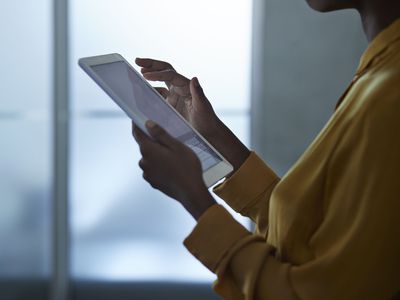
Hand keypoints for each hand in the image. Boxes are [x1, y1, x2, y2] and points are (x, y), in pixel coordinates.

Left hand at [132, 120, 215, 219]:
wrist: (191, 192)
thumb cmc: (186, 168)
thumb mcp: (176, 146)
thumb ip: (160, 134)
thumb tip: (148, 124)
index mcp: (148, 150)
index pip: (137, 133)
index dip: (137, 124)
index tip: (138, 118)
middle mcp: (144, 161)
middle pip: (145, 146)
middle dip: (154, 141)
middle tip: (169, 140)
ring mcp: (148, 173)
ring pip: (150, 158)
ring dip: (158, 155)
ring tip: (175, 157)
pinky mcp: (153, 182)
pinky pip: (154, 169)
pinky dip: (160, 166)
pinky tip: (173, 168)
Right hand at [135, 58, 250, 173]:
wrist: (208, 133)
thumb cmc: (207, 120)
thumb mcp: (203, 107)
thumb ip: (198, 93)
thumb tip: (194, 78)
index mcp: (187, 86)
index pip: (170, 75)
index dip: (157, 73)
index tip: (145, 75)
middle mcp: (180, 88)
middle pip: (164, 71)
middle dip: (151, 64)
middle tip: (137, 61)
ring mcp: (174, 96)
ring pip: (159, 82)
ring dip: (148, 76)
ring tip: (135, 73)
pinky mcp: (170, 105)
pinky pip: (157, 95)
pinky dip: (149, 92)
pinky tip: (140, 93)